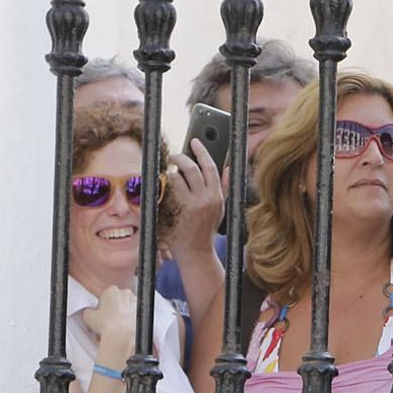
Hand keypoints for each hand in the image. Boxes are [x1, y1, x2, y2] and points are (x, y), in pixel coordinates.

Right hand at [81, 285, 136, 365]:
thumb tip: (88, 312)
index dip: (101, 308)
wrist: (122, 334)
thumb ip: (87, 311)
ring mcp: (136, 301)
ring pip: (126, 308)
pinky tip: (124, 328)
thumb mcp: (88, 316)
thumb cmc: (107, 324)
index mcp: (111, 290)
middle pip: (117, 301)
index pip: (105, 297)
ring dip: (121, 315)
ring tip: (115, 328)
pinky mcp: (143, 310)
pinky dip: (130, 320)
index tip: (100, 316)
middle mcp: (126, 293)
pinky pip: (134, 314)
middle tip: (107, 322)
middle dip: (112, 310)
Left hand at [166, 139, 225, 259]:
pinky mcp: (177, 211)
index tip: (194, 141)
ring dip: (171, 172)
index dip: (202, 151)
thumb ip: (224, 187)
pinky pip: (168, 191)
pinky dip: (165, 185)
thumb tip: (228, 167)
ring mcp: (190, 205)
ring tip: (170, 173)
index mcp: (217, 196)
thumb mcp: (221, 208)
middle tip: (174, 155)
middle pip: (192, 169)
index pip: (210, 167)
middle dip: (181, 158)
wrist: (196, 251)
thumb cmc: (207, 229)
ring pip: (177, 178)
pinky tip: (164, 185)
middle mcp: (205, 199)